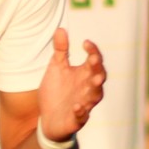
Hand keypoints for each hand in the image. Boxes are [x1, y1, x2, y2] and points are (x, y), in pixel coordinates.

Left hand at [37, 28, 105, 142]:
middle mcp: (88, 88)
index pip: (94, 61)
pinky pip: (82, 116)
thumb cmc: (56, 92)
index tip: (85, 42)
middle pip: (99, 76)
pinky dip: (81, 111)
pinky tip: (76, 106)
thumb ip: (60, 51)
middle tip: (93, 60)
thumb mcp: (56, 68)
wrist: (48, 119)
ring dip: (95, 88)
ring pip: (95, 95)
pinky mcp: (77, 119)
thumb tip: (60, 29)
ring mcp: (84, 104)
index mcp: (84, 74)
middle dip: (97, 68)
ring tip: (95, 80)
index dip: (93, 51)